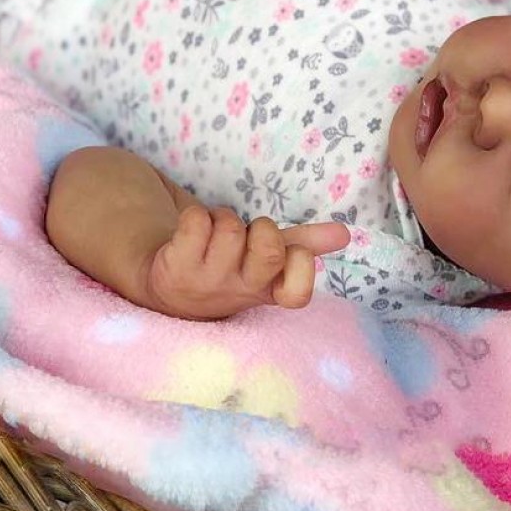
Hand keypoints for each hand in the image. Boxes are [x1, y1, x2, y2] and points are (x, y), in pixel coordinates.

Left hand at [146, 205, 350, 318]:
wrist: (165, 284)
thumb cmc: (227, 266)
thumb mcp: (266, 261)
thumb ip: (305, 245)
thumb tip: (345, 233)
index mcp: (266, 292)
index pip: (298, 295)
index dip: (300, 265)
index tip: (290, 253)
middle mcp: (238, 294)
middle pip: (269, 250)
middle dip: (263, 228)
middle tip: (249, 235)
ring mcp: (205, 284)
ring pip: (230, 228)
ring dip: (223, 218)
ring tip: (214, 234)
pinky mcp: (173, 269)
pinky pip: (196, 221)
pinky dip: (197, 214)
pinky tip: (192, 232)